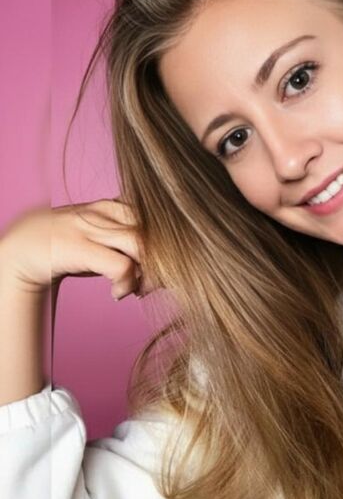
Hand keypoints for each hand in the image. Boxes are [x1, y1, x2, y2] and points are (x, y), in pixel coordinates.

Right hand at [0, 199, 150, 300]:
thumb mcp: (100, 236)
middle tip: (158, 281)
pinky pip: (122, 266)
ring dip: (149, 273)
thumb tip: (161, 264)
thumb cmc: (69, 247)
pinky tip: (117, 294)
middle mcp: (104, 211)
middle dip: (164, 258)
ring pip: (142, 245)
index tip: (164, 265)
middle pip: (154, 228)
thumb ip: (127, 241)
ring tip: (138, 289)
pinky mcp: (80, 247)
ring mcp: (91, 227)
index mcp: (112, 205)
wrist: (20, 250)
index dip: (165, 243)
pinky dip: (127, 284)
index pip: (156, 217)